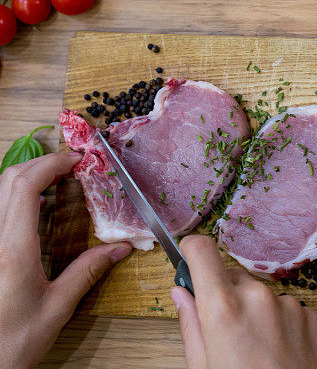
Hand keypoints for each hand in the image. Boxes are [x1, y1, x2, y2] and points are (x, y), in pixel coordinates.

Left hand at [0, 153, 131, 367]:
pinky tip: (34, 208)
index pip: (25, 187)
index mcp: (13, 252)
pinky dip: (15, 197)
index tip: (76, 159)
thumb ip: (86, 272)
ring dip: (25, 177)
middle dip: (40, 163)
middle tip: (70, 165)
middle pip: (7, 181)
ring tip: (55, 180)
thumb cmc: (11, 343)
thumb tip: (118, 249)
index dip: (51, 164)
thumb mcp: (57, 308)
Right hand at [171, 235, 316, 368]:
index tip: (189, 258)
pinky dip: (282, 325)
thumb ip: (191, 325)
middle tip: (225, 332)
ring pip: (263, 296)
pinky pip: (290, 310)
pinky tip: (281, 354)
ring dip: (256, 313)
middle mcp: (259, 298)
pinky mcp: (314, 317)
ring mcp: (291, 306)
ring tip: (257, 352)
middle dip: (225, 296)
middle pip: (233, 278)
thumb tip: (180, 293)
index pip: (202, 251)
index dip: (192, 252)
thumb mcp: (203, 368)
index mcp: (223, 309)